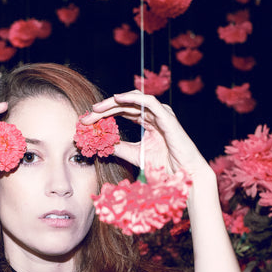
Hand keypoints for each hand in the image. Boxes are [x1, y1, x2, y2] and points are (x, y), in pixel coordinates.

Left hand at [82, 91, 209, 176]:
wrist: (184, 174)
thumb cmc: (164, 166)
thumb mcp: (135, 155)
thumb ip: (119, 147)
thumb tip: (100, 143)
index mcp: (147, 122)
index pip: (122, 112)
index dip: (104, 115)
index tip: (87, 122)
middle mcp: (154, 115)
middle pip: (124, 105)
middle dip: (104, 110)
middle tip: (87, 116)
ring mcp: (161, 114)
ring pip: (133, 100)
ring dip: (113, 103)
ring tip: (97, 109)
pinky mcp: (167, 116)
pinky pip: (148, 101)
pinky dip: (132, 97)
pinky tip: (116, 98)